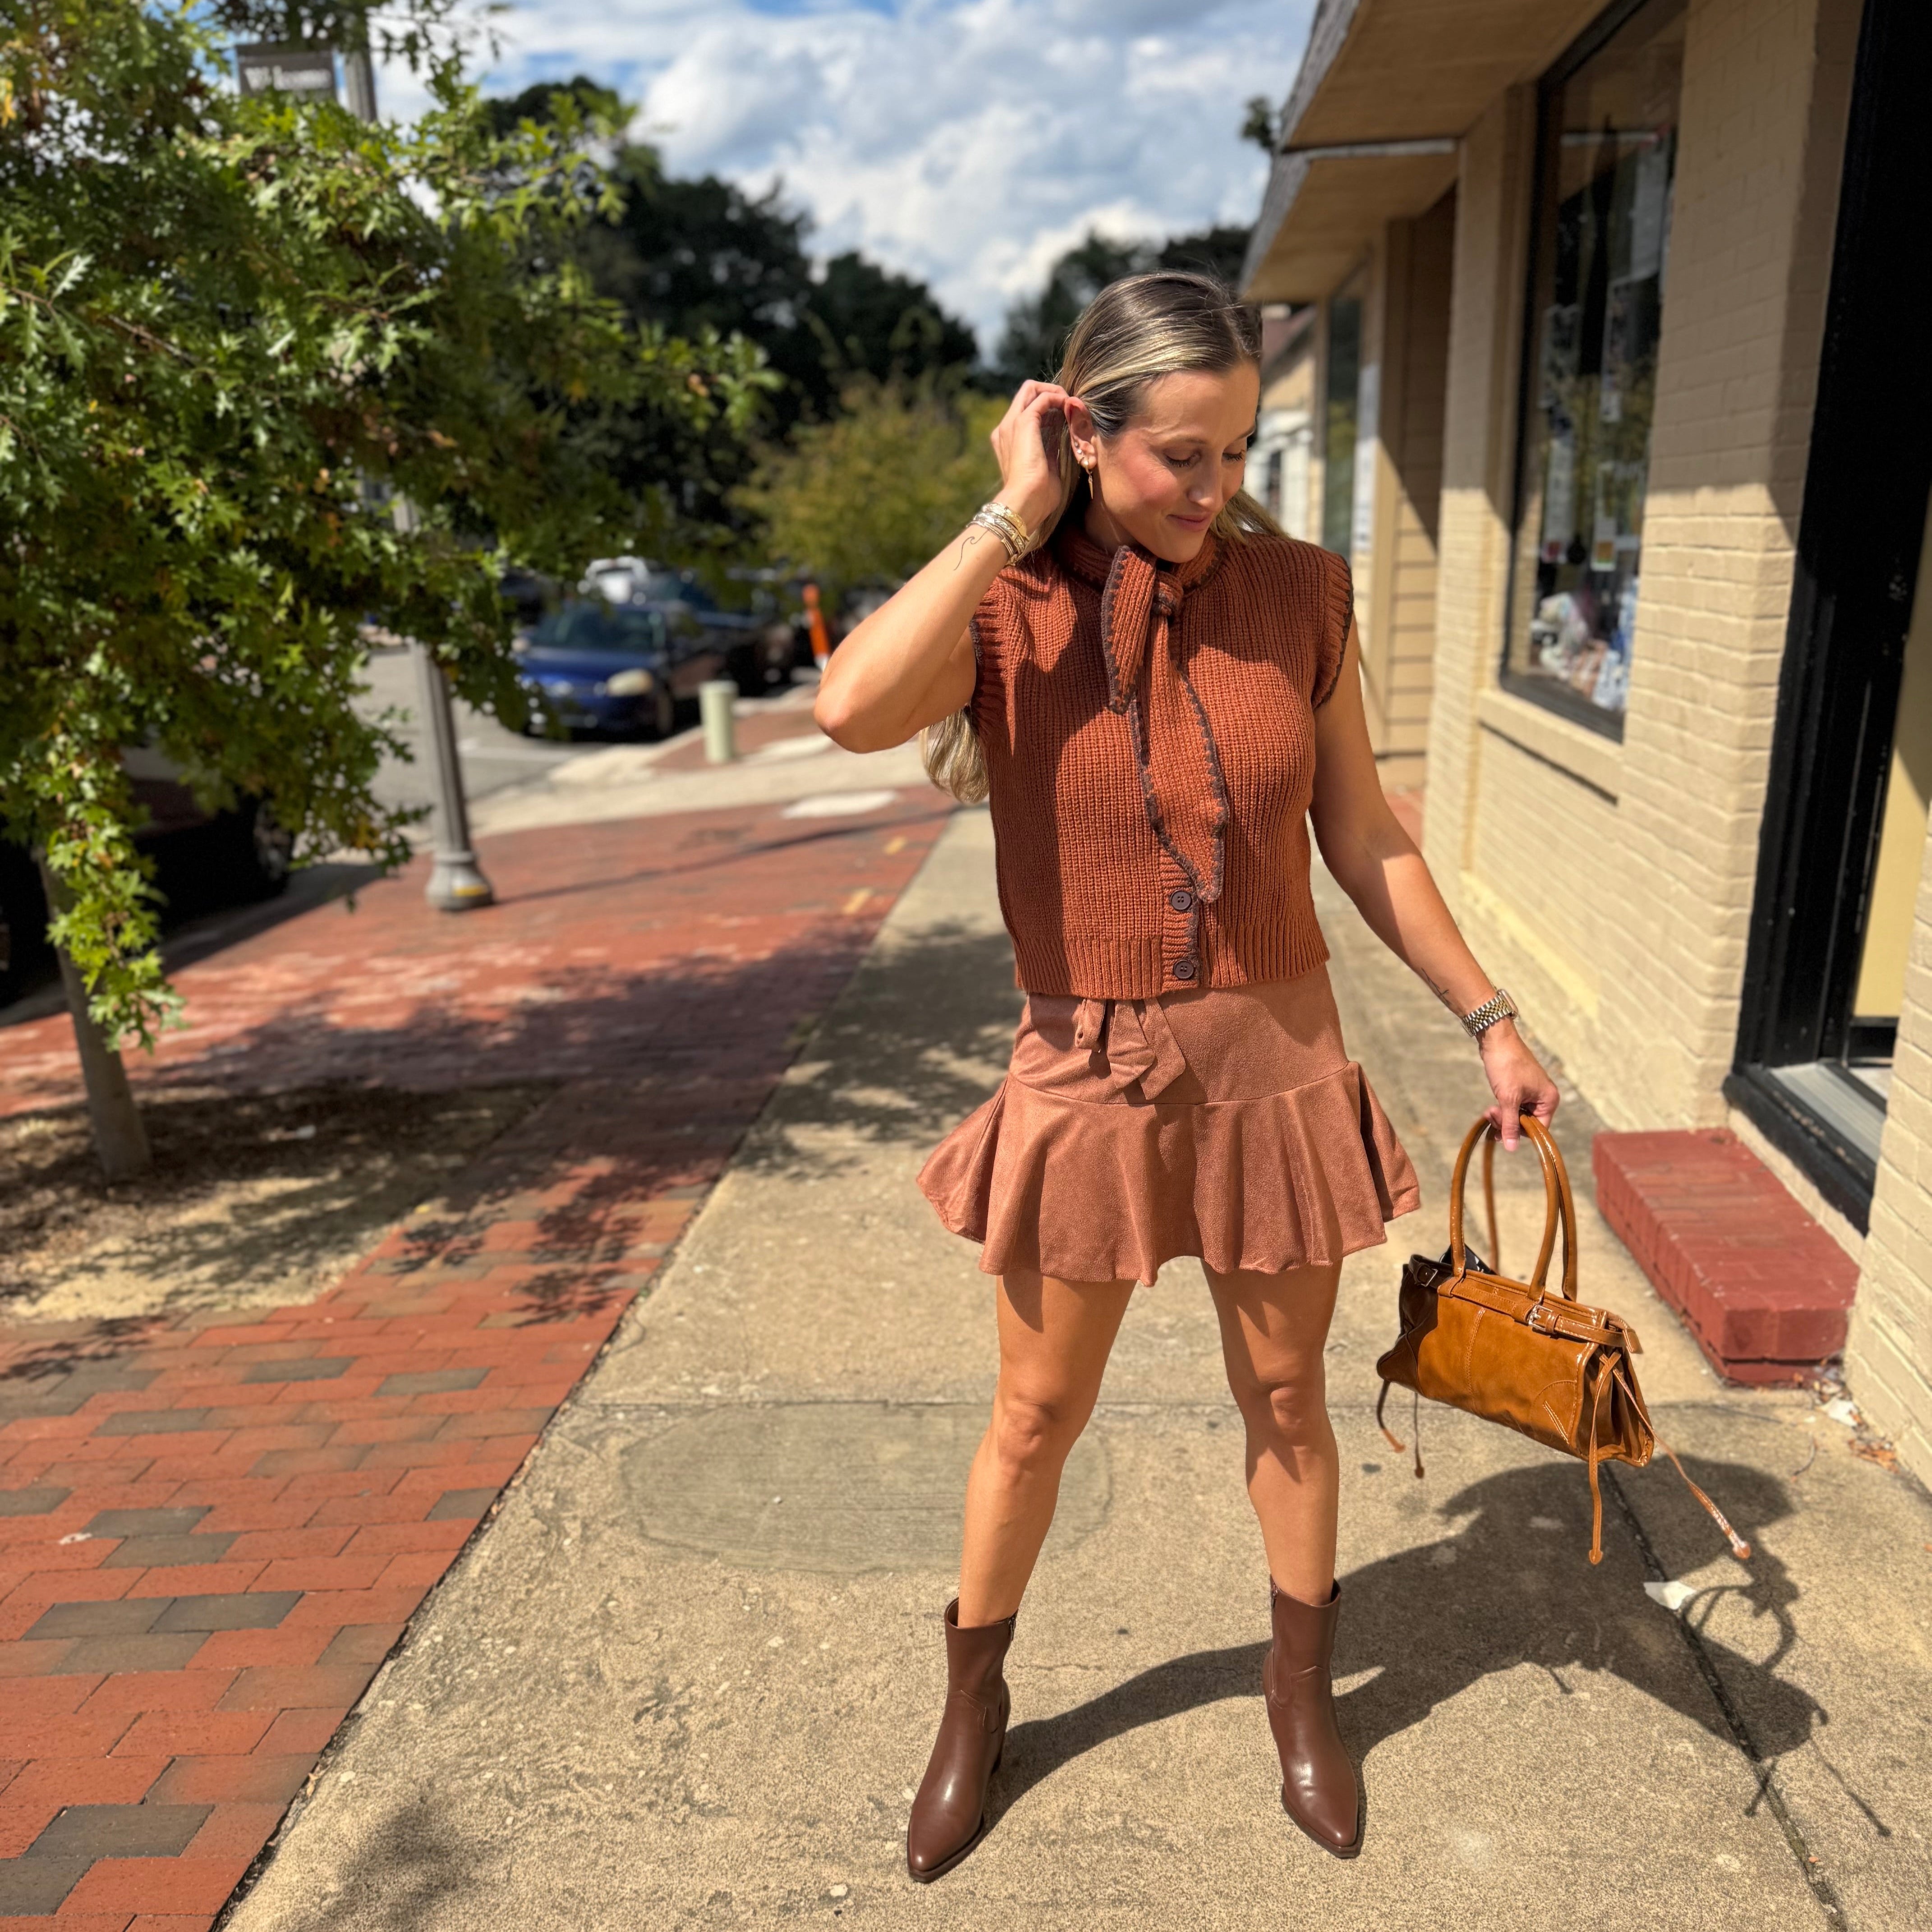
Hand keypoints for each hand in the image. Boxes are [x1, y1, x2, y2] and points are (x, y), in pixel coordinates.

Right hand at [989, 380, 1071, 533]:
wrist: (1025, 502)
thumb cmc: (1037, 495)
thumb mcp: (1046, 466)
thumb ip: (1051, 447)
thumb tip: (1065, 434)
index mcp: (1007, 439)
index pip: (1025, 409)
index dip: (1046, 405)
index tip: (1065, 413)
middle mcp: (1006, 428)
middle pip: (1026, 393)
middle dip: (1050, 392)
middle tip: (1068, 404)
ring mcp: (1012, 423)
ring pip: (1031, 389)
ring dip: (1054, 392)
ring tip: (1070, 404)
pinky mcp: (1024, 422)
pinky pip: (1041, 397)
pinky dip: (1057, 397)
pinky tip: (1068, 407)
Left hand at [1478, 1020, 1558, 1149]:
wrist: (1496, 1040)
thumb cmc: (1506, 1066)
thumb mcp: (1507, 1098)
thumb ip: (1510, 1124)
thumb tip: (1511, 1148)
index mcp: (1549, 1100)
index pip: (1538, 1129)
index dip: (1519, 1133)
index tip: (1501, 1130)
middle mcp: (1544, 1097)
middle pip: (1527, 1123)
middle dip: (1507, 1123)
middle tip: (1490, 1115)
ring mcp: (1532, 1093)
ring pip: (1517, 1115)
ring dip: (1502, 1117)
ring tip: (1488, 1111)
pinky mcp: (1520, 1088)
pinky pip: (1513, 1106)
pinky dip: (1502, 1109)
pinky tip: (1490, 1108)